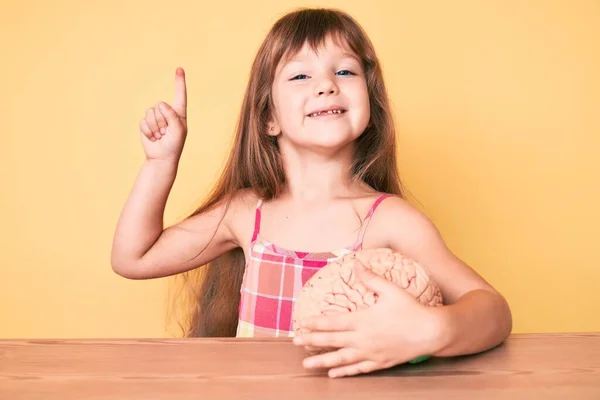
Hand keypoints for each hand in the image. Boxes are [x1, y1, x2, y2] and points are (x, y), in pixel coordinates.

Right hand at [139, 67, 187, 162]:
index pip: (180, 95)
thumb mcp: (178, 131)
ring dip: (155, 127)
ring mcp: (156, 118)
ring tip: (160, 136)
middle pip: (159, 106)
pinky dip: (148, 131)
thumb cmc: (174, 145)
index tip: (179, 68)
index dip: (179, 82)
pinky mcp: (146, 124)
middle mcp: (167, 113)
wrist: (161, 158)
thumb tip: (160, 103)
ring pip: (150, 113)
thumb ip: (172, 116)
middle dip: (161, 121)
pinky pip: (143, 121)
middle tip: (166, 133)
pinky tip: (153, 138)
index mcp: (179, 113)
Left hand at [293, 261, 443, 377]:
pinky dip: (344, 372)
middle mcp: (363, 338)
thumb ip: (370, 278)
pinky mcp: (380, 362)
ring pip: (341, 359)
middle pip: (332, 341)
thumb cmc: (411, 309)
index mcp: (363, 320)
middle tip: (295, 343)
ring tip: (306, 366)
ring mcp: (371, 353)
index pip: (332, 322)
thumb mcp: (390, 289)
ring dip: (322, 362)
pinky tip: (333, 375)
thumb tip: (356, 263)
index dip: (315, 323)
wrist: (431, 332)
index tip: (300, 324)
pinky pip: (358, 369)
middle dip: (312, 342)